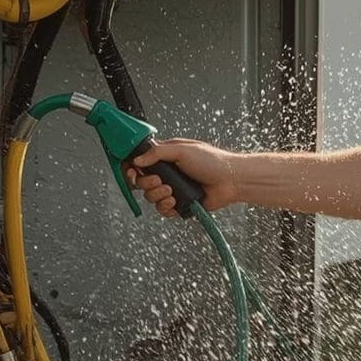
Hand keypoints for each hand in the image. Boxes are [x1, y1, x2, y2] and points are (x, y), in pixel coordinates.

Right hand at [124, 138, 240, 216]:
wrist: (231, 180)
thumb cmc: (212, 161)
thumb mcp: (182, 150)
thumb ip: (157, 153)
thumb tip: (137, 160)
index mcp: (166, 158)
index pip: (140, 163)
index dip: (131, 168)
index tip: (130, 171)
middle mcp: (167, 174)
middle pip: (141, 182)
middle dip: (146, 183)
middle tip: (159, 181)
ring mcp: (173, 190)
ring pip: (151, 197)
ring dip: (158, 195)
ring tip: (172, 191)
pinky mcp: (180, 204)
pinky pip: (163, 210)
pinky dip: (165, 207)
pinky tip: (175, 201)